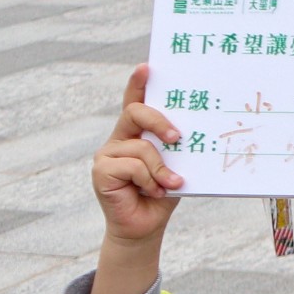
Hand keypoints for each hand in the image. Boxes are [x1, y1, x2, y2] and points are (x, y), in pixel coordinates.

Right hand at [90, 67, 183, 293]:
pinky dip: (149, 180)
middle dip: (160, 121)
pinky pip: (132, 166)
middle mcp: (120, 138)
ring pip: (141, 147)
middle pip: (136, 113)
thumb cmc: (164, 193)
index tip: (147, 67)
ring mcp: (107, 153)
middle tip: (178, 137)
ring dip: (161, 168)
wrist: (145, 226)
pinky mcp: (101, 170)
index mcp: (138, 133)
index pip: (136, 102)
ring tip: (170, 184)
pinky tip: (152, 191)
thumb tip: (192, 135)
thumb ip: (177, 149)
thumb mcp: (176, 166)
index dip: (139, 83)